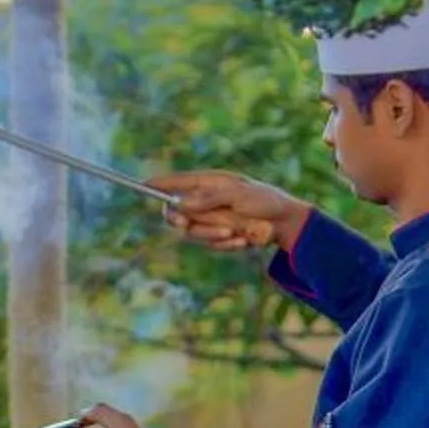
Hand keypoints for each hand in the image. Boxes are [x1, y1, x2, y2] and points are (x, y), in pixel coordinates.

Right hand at [149, 171, 309, 252]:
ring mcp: (212, 219)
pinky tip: (243, 240)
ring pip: (193, 232)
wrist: (286, 224)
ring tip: (235, 232)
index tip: (142, 185)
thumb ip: (208, 198)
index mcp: (209, 182)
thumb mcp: (238, 195)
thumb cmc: (265, 201)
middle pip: (177, 213)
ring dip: (211, 234)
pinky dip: (226, 244)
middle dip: (183, 221)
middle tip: (185, 224)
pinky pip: (211, 245)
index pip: (177, 182)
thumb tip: (179, 203)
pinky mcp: (219, 236)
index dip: (159, 184)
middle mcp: (206, 201)